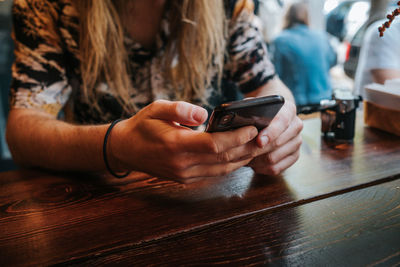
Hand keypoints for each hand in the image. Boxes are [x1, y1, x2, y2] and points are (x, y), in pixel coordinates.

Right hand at [109, 100, 258, 181]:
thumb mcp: (156, 108)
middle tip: (264, 137)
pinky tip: (240, 155)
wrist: (126, 149)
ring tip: (257, 146)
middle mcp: (182, 164)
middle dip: (246, 148)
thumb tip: (204, 114)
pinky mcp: (186, 179)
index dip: (236, 137)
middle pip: (223, 159)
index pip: (214, 145)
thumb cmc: (142, 125)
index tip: (252, 128)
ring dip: (242, 159)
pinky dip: (230, 165)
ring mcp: (185, 174)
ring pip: (222, 170)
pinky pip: (214, 174)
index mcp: (176, 145)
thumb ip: (180, 109)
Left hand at [247, 100, 302, 174]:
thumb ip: (248, 110)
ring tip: (242, 156)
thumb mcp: (253, 104)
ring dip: (256, 159)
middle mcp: (296, 125)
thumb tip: (238, 120)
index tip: (259, 141)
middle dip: (256, 149)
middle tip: (240, 152)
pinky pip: (276, 168)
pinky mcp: (293, 156)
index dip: (270, 133)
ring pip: (274, 158)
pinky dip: (261, 167)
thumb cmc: (259, 110)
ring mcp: (296, 142)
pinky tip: (252, 162)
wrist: (272, 114)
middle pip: (277, 143)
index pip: (282, 121)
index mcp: (288, 110)